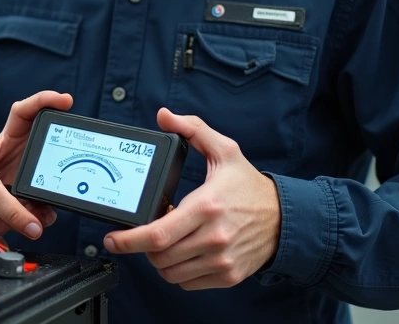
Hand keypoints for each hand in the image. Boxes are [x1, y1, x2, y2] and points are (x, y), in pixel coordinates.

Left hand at [103, 108, 280, 289]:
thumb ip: (193, 129)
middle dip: (143, 246)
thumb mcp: (225, 150)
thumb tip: (164, 116)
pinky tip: (184, 253)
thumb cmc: (249, 186)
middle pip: (159, 256)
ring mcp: (221, 260)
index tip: (113, 239)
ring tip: (167, 241)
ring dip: (160, 260)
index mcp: (207, 206)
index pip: (157, 234)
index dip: (128, 240)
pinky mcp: (228, 276)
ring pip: (170, 273)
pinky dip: (178, 272)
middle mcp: (213, 237)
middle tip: (147, 232)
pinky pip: (187, 283)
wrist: (286, 218)